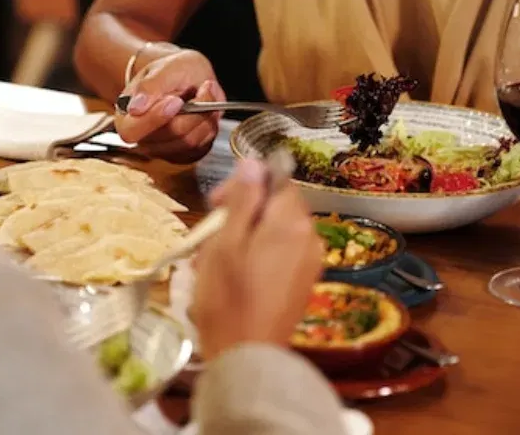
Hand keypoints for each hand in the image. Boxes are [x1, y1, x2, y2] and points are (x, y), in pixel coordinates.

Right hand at [115, 49, 224, 163]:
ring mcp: (165, 150)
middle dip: (192, 111)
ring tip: (206, 93)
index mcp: (126, 119)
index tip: (175, 100)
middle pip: (170, 135)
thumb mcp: (163, 68)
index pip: (132, 131)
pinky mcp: (185, 154)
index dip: (155, 118)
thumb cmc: (172, 72)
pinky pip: (203, 146)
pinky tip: (207, 109)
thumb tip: (135, 108)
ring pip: (190, 141)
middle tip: (203, 87)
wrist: (188, 78)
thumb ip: (149, 86)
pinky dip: (210, 125)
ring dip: (205, 116)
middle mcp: (143, 140)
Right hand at [190, 159, 322, 359]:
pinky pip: (281, 254)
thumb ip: (243, 200)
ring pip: (275, 231)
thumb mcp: (225, 243)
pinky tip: (232, 275)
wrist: (248, 356)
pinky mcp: (304, 282)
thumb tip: (254, 163)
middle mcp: (310, 237)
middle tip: (209, 236)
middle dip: (241, 213)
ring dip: (245, 236)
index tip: (215, 203)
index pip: (276, 180)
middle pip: (276, 206)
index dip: (245, 185)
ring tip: (213, 261)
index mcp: (292, 222)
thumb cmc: (228, 299)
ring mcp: (310, 262)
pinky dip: (257, 255)